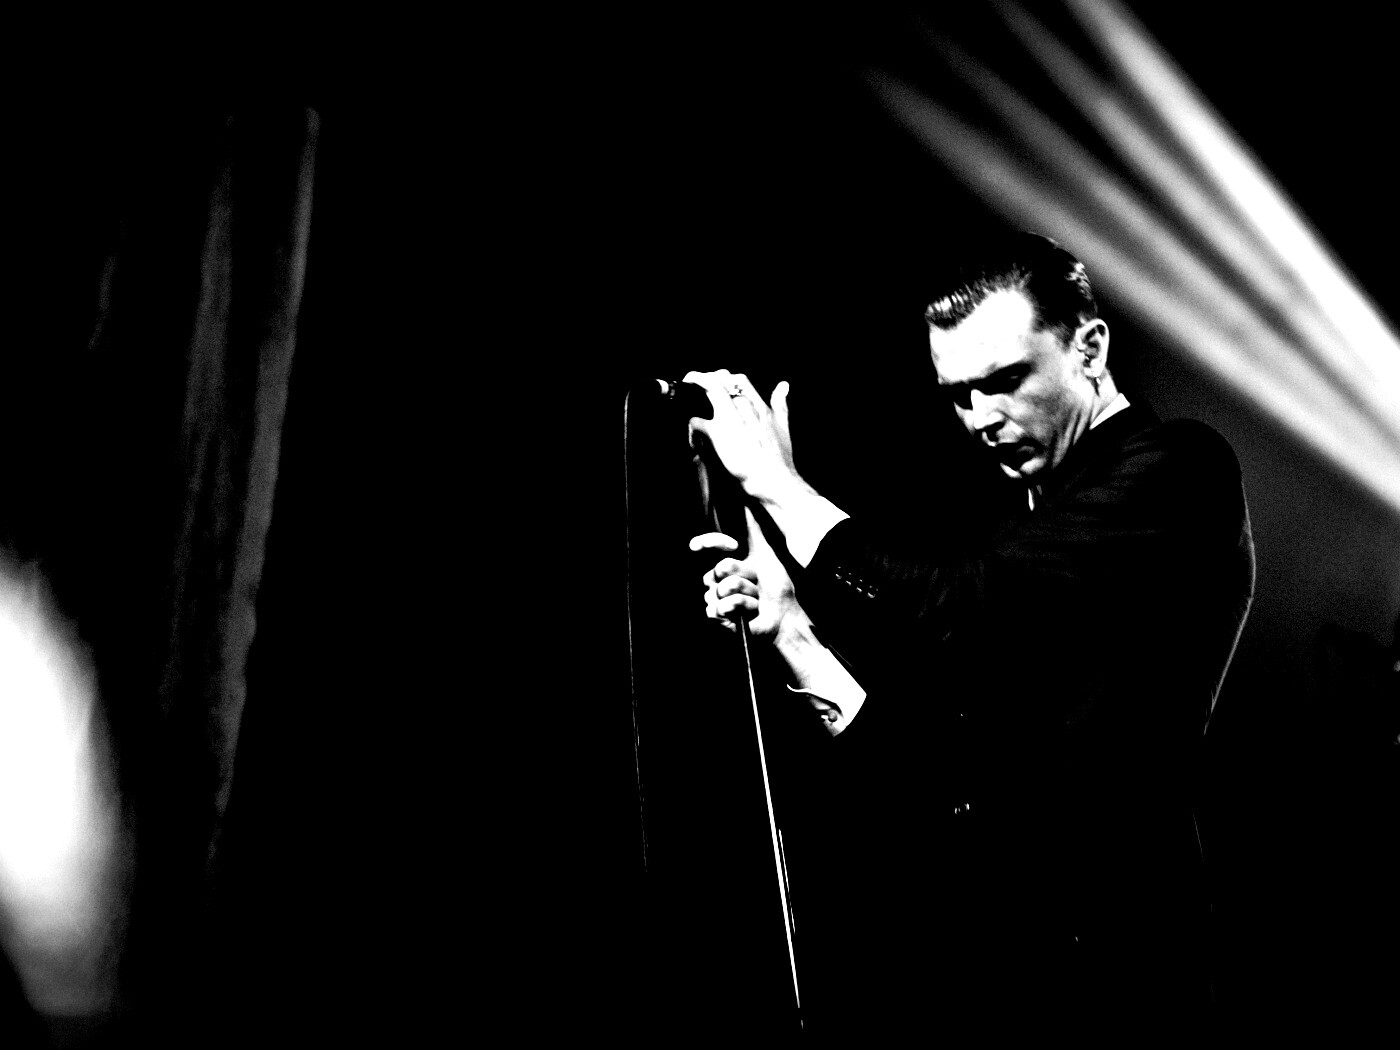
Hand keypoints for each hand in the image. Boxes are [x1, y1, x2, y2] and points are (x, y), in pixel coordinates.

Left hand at [683, 370, 797, 501]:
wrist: (773, 479)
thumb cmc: (779, 458)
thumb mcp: (783, 425)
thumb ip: (780, 403)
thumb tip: (784, 385)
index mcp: (759, 405)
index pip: (739, 379)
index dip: (724, 377)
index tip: (715, 380)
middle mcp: (744, 408)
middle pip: (720, 381)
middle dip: (705, 379)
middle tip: (694, 384)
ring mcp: (730, 419)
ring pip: (708, 391)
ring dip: (694, 391)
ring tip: (686, 396)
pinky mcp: (717, 434)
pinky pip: (696, 421)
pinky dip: (691, 425)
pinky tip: (691, 433)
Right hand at [690, 506, 796, 640]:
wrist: (784, 613)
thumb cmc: (776, 586)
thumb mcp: (766, 553)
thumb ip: (755, 530)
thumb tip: (748, 503)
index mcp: (727, 563)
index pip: (709, 545)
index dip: (712, 541)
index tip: (733, 544)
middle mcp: (717, 579)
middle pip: (722, 567)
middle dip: (746, 575)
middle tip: (757, 584)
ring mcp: (716, 597)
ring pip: (724, 587)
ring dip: (748, 594)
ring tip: (757, 600)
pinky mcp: (717, 615)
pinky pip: (722, 606)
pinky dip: (743, 607)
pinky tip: (751, 611)